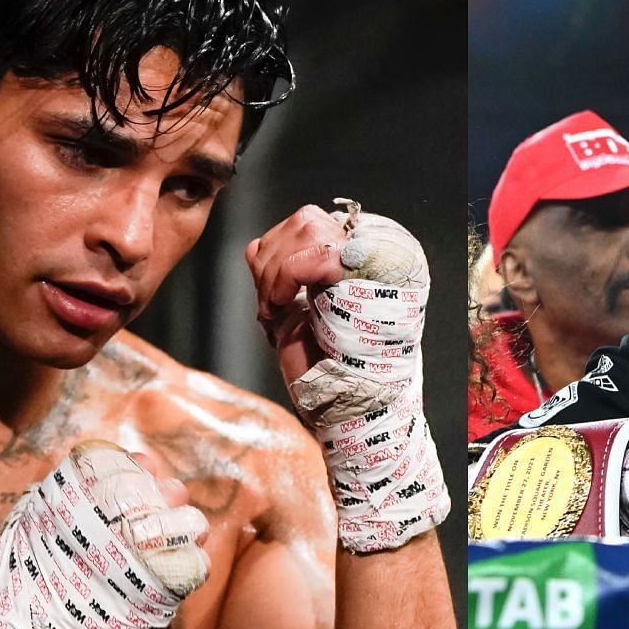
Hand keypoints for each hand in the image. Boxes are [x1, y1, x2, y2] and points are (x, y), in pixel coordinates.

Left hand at [247, 200, 446, 553]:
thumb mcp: (290, 317)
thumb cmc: (325, 373)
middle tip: (270, 305)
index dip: (278, 251)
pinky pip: (311, 253)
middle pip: (304, 219)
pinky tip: (284, 306)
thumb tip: (256, 247)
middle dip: (273, 259)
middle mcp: (368, 258)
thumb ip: (278, 281)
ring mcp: (372, 263)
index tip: (270, 297)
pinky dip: (285, 277)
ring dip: (278, 271)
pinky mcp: (368, 276)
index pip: (306, 224)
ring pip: (306, 229)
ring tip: (278, 310)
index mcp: (351, 265)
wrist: (349, 409)